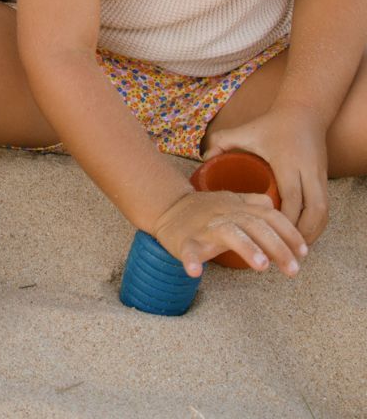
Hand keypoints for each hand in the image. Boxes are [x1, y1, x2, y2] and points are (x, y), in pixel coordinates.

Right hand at [152, 188, 306, 277]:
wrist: (167, 207)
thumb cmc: (204, 209)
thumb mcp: (230, 200)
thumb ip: (253, 202)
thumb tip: (274, 204)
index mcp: (237, 207)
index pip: (269, 216)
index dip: (289, 233)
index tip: (304, 252)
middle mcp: (224, 214)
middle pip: (255, 226)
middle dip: (277, 247)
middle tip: (294, 270)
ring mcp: (204, 227)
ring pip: (228, 233)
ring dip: (246, 248)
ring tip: (262, 266)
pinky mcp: (185, 240)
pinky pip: (187, 249)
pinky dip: (190, 260)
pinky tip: (195, 271)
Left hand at [205, 105, 329, 244]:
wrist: (304, 111)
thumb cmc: (271, 124)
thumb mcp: (244, 130)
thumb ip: (221, 141)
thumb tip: (203, 159)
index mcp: (287, 163)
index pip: (292, 199)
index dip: (283, 221)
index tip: (269, 235)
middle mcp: (307, 172)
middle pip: (313, 211)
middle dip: (300, 234)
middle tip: (284, 249)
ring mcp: (319, 176)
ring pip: (323, 212)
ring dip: (312, 232)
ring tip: (295, 248)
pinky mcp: (325, 179)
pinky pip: (326, 207)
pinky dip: (318, 224)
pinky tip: (305, 234)